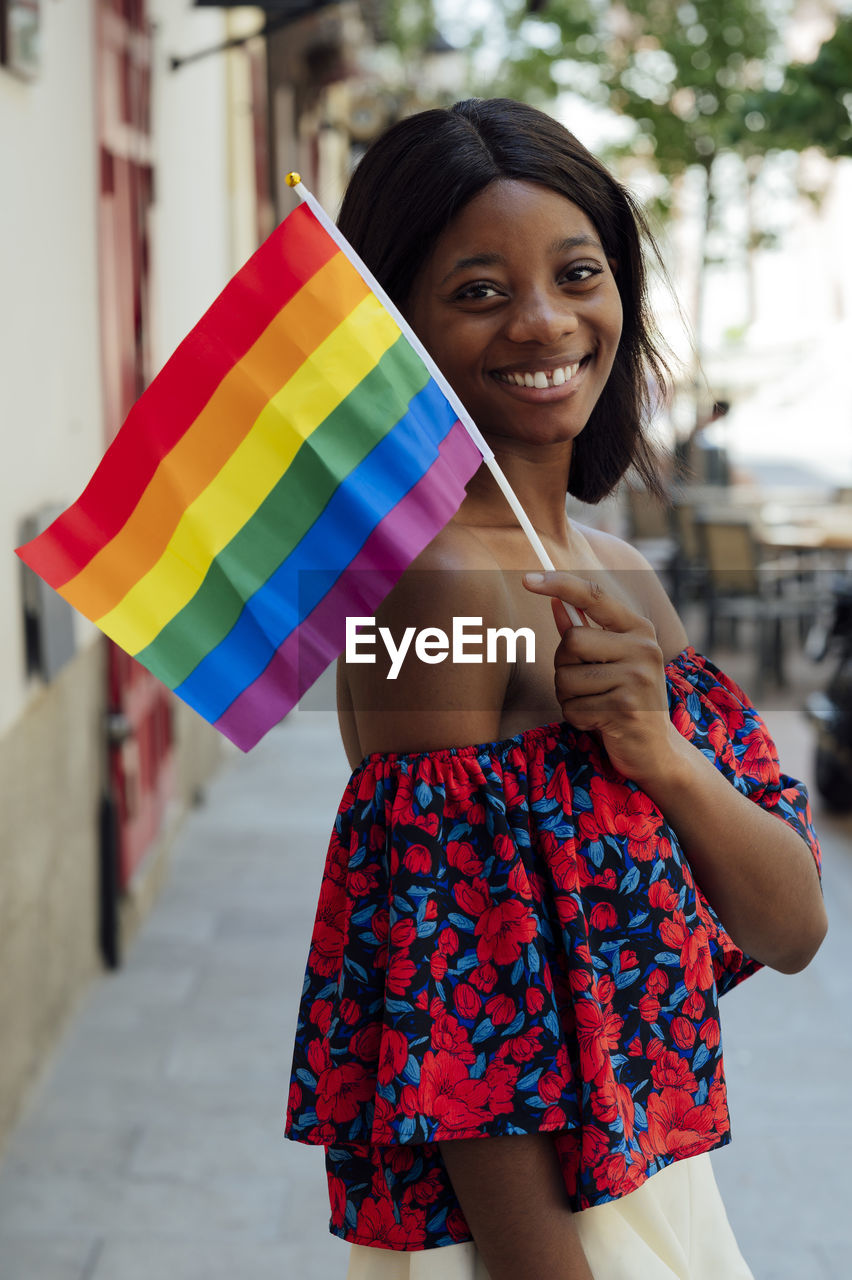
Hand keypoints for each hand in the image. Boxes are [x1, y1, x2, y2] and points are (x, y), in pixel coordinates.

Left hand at [523, 571, 680, 784]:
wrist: (656, 749)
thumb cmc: (625, 699)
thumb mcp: (610, 661)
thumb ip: (585, 632)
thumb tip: (555, 602)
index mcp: (638, 628)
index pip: (593, 596)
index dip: (558, 584)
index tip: (526, 580)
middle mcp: (642, 647)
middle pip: (571, 641)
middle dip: (564, 666)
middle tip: (585, 684)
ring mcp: (637, 677)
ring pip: (566, 678)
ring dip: (568, 697)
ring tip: (594, 704)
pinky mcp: (625, 707)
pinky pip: (573, 708)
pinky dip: (577, 718)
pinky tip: (599, 722)